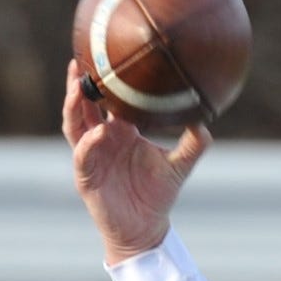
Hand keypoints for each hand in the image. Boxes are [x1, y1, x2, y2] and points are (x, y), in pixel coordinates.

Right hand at [61, 58, 210, 264]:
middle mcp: (102, 139)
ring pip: (75, 125)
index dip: (105, 78)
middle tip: (79, 58)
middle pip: (83, 105)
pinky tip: (99, 132)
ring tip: (78, 88)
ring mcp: (91, 156)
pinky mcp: (86, 177)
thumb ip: (194, 143)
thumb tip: (206, 121)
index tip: (107, 53)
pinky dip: (89, 143)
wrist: (146, 227)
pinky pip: (83, 156)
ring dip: (74, 106)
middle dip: (78, 83)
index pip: (108, 99)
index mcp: (120, 130)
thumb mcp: (180, 164)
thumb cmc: (158, 193)